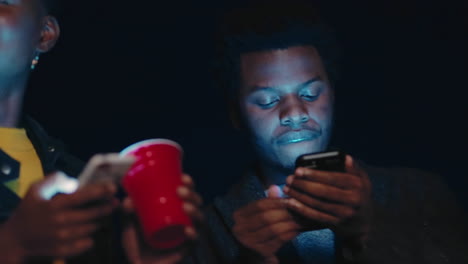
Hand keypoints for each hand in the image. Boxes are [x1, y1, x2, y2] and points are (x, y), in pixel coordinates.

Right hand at [1, 173, 117, 260]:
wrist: (16, 240)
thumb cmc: (28, 211)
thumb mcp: (35, 190)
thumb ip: (54, 180)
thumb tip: (74, 181)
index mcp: (54, 205)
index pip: (83, 196)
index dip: (100, 191)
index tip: (113, 187)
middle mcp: (61, 222)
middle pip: (92, 214)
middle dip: (106, 206)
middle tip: (116, 202)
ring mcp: (63, 238)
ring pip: (92, 228)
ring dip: (99, 220)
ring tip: (104, 214)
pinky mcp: (64, 250)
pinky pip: (87, 243)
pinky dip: (90, 236)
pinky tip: (89, 230)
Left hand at [122, 174, 202, 263]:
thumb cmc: (136, 241)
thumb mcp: (130, 222)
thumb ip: (128, 210)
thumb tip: (128, 200)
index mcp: (176, 209)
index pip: (187, 193)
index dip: (189, 184)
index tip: (183, 177)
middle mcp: (185, 220)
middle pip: (197, 203)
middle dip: (192, 195)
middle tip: (180, 191)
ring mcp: (187, 234)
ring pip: (199, 220)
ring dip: (195, 210)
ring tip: (185, 206)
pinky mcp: (186, 249)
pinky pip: (195, 241)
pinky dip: (193, 234)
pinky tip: (188, 230)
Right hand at [232, 186, 300, 263]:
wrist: (254, 257)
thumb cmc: (258, 232)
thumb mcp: (259, 216)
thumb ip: (267, 203)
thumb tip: (274, 187)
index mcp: (238, 216)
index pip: (259, 205)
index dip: (276, 201)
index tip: (290, 199)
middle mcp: (240, 229)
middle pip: (266, 216)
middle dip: (284, 212)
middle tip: (298, 209)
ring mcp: (249, 242)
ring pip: (274, 228)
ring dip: (289, 223)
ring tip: (300, 220)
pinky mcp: (260, 252)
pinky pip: (279, 240)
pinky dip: (290, 234)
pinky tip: (297, 230)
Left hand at [284, 155, 371, 243]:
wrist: (364, 220)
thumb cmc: (358, 192)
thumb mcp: (361, 178)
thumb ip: (352, 168)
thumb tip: (345, 157)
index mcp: (357, 184)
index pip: (332, 178)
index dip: (314, 175)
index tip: (298, 170)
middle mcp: (352, 200)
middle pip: (323, 191)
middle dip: (303, 185)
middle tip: (289, 179)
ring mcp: (344, 213)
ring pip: (317, 204)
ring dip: (299, 196)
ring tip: (287, 188)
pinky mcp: (336, 223)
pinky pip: (316, 216)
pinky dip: (302, 209)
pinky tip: (291, 202)